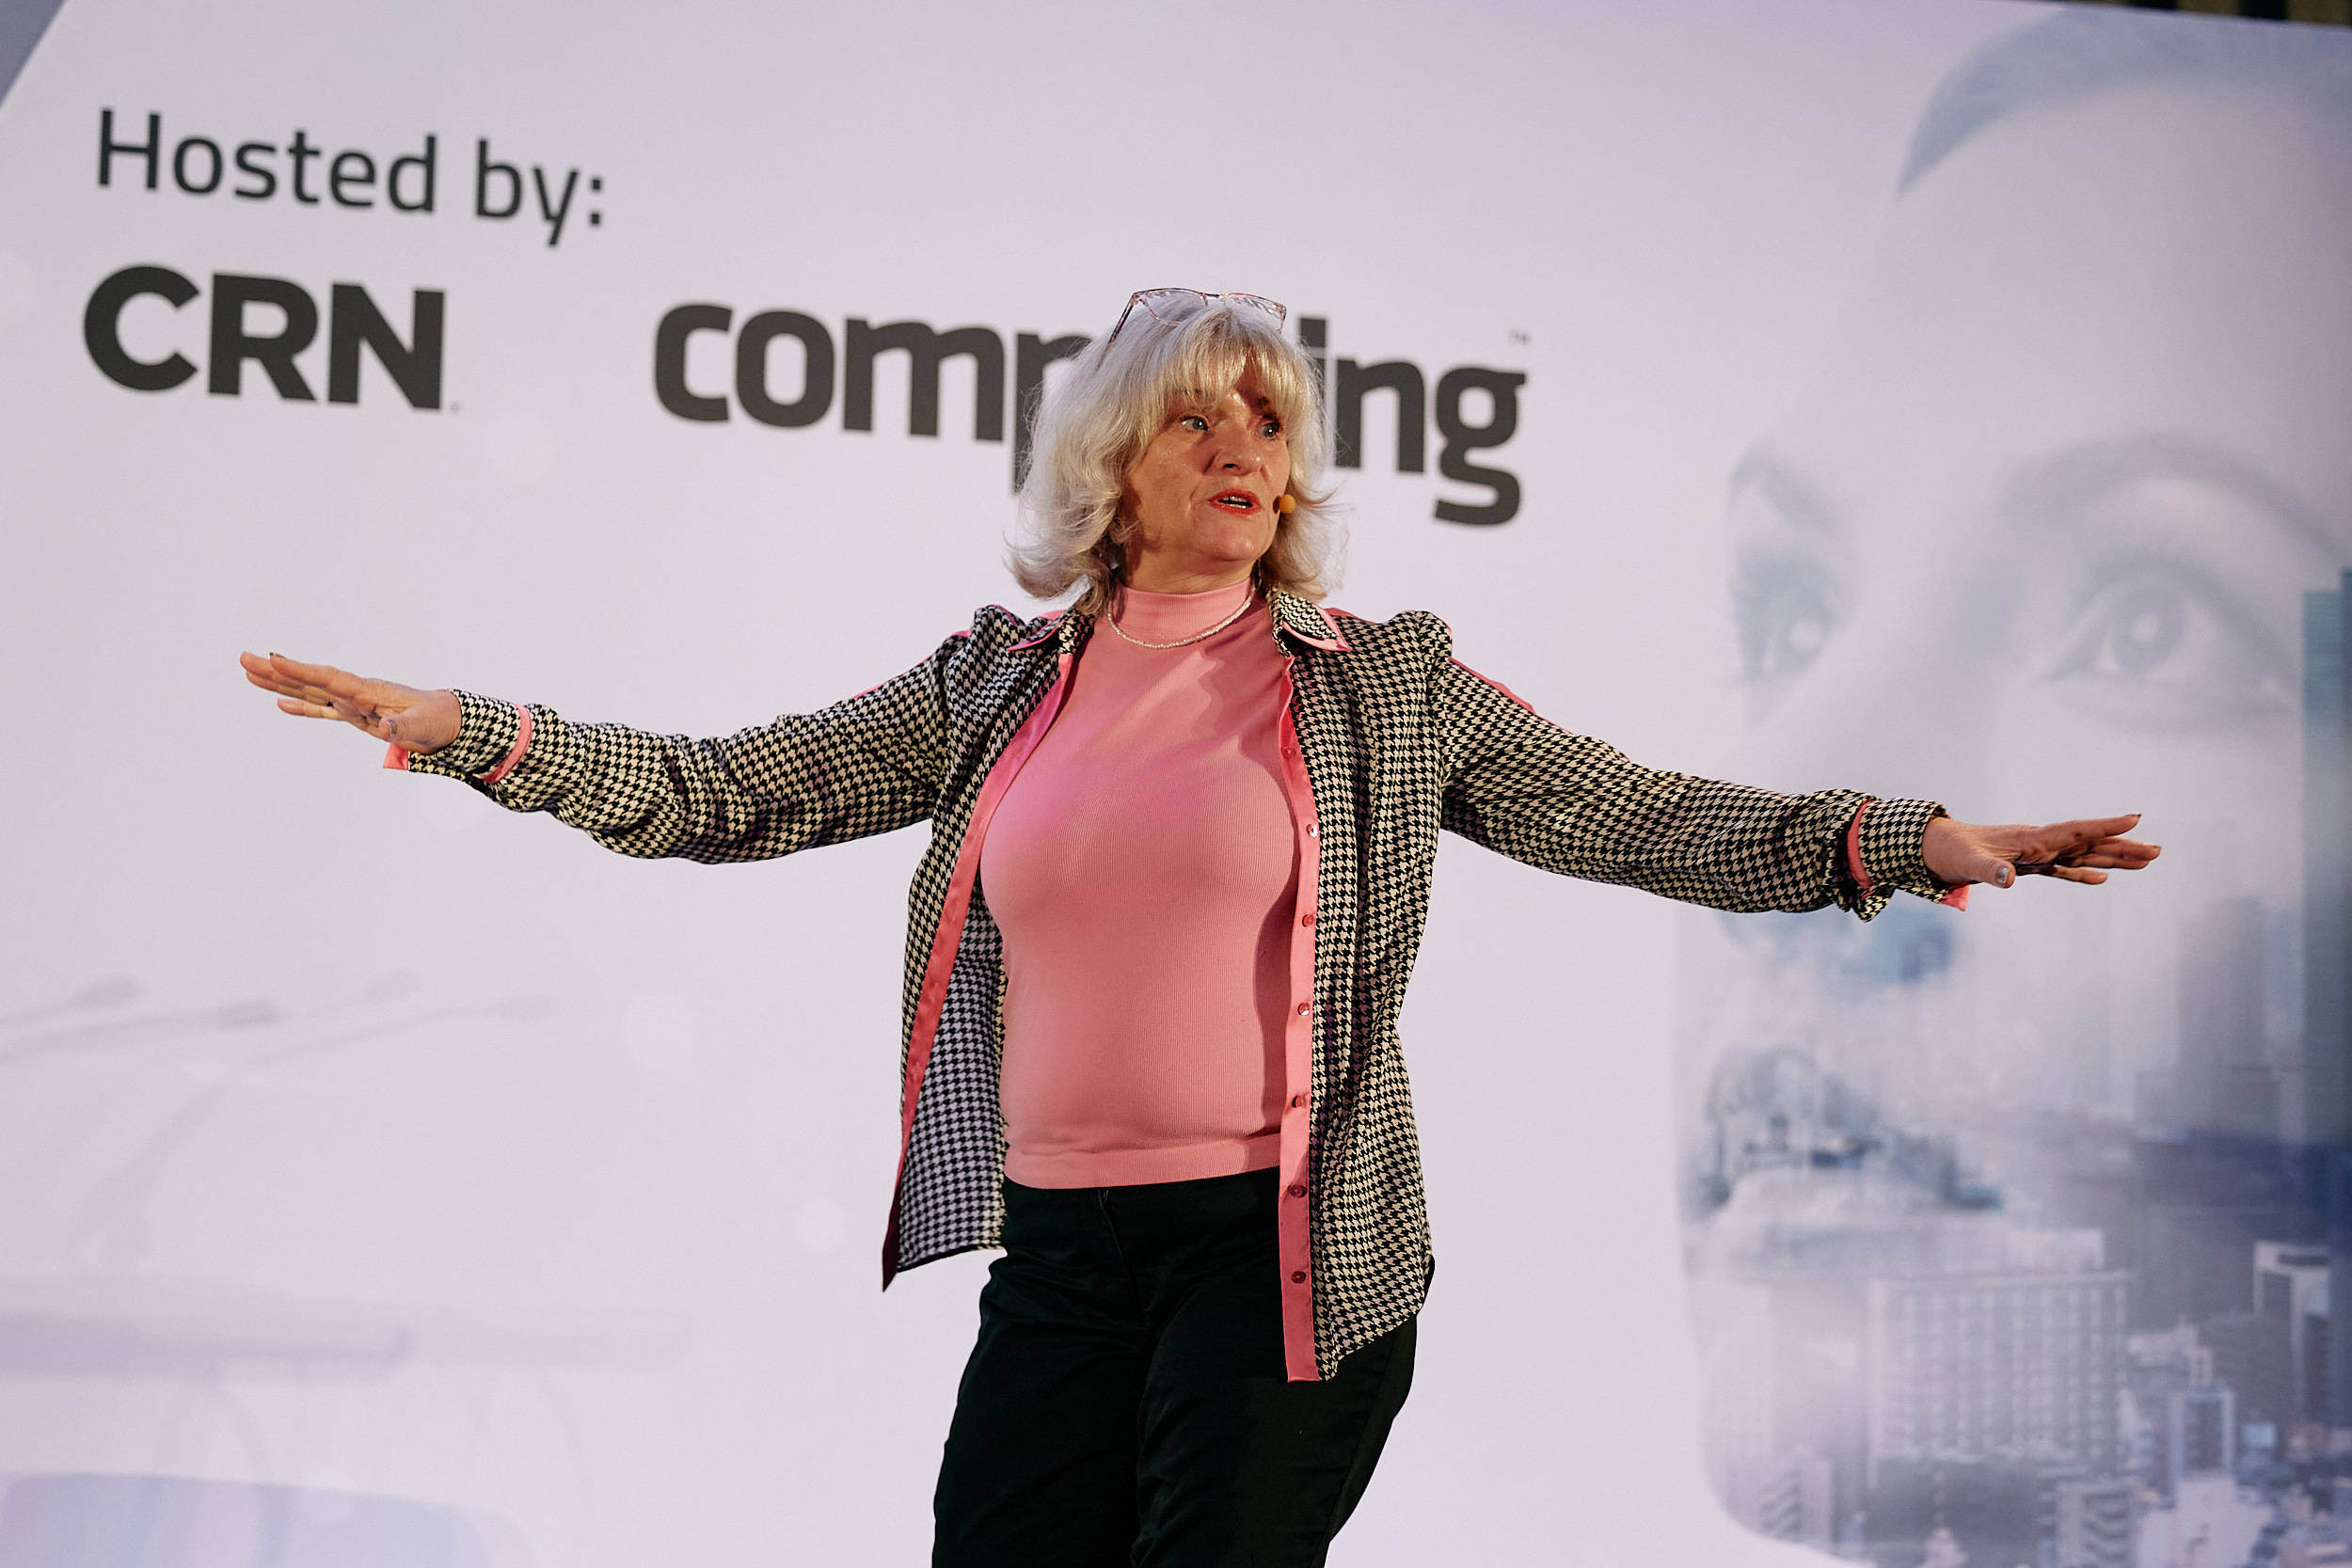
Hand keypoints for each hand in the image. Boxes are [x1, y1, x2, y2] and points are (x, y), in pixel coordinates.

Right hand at [238, 651, 461, 753]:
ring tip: (248, 673)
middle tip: (244, 658)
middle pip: (309, 679)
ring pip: (309, 690)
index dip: (300, 670)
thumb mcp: (423, 725)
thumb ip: (403, 727)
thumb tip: (384, 728)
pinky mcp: (355, 714)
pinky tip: (280, 702)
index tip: (273, 658)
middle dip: (277, 670)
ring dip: (280, 682)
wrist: (447, 720)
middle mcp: (355, 692)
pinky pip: (322, 709)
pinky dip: (302, 706)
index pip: (328, 678)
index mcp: (368, 691)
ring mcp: (352, 703)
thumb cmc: (437, 720)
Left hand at [1921, 813, 2159, 889]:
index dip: (2104, 826)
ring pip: (2082, 855)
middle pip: (2088, 843)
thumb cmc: (1948, 851)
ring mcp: (2035, 854)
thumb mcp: (1965, 862)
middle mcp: (2038, 843)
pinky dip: (2082, 874)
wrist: (1932, 847)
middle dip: (2123, 846)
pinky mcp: (2027, 865)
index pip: (2074, 831)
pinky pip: (2062, 870)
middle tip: (2158, 851)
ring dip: (2113, 858)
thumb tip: (2007, 879)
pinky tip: (2103, 878)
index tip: (2135, 819)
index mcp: (2030, 839)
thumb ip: (1987, 870)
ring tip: (2146, 860)